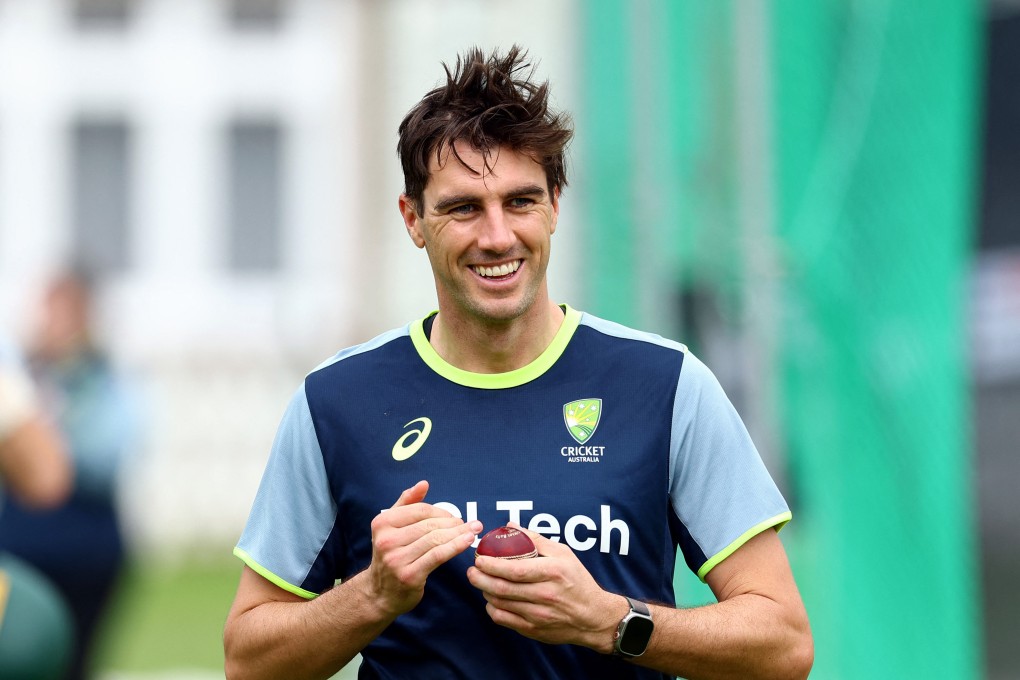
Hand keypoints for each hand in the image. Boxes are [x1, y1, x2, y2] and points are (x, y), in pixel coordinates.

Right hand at [365, 480, 481, 617]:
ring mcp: (397, 559)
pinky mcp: (410, 575)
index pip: (420, 510)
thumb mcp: (391, 527)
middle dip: (454, 523)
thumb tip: (423, 484)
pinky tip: (467, 541)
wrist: (379, 594)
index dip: (442, 512)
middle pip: (430, 525)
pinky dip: (455, 546)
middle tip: (470, 524)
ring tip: (473, 531)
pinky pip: (438, 555)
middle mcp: (387, 540)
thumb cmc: (391, 555)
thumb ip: (406, 503)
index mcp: (382, 523)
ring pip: (436, 539)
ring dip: (459, 533)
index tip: (454, 517)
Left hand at [466, 525, 624, 651]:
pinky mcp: (533, 630)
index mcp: (553, 572)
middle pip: (503, 588)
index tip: (480, 558)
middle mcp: (546, 594)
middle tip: (471, 571)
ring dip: (485, 591)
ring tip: (479, 581)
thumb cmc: (578, 581)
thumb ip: (536, 539)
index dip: (492, 565)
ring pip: (500, 603)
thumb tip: (511, 526)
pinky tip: (491, 599)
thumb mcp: (564, 553)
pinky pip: (504, 619)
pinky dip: (492, 608)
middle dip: (481, 578)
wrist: (592, 616)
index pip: (515, 570)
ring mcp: (538, 615)